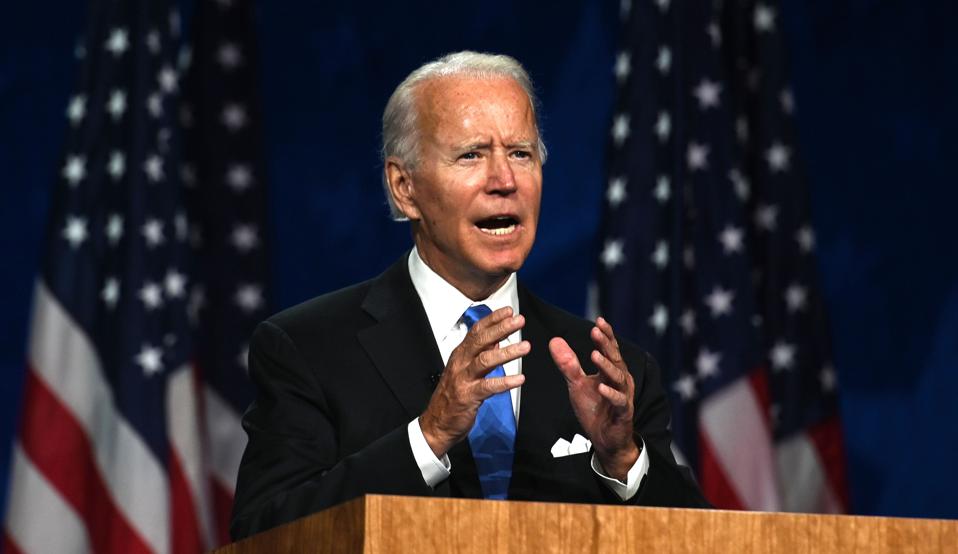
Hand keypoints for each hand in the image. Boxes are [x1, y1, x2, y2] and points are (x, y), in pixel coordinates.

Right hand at [420, 307, 528, 457]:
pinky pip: (488, 387)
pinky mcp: (468, 396)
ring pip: (485, 360)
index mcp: (460, 354)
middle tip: (519, 320)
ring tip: (525, 347)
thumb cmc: (453, 396)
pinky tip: (520, 379)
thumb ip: (480, 354)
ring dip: (507, 352)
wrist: (437, 423)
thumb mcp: (465, 370)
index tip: (509, 311)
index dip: (492, 319)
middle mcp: (460, 363)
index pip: (477, 331)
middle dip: (501, 328)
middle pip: (481, 340)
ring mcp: (463, 379)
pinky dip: (505, 382)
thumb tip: (496, 341)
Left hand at [549, 317, 638, 479]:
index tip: (598, 321)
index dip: (605, 335)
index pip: (609, 349)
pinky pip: (619, 401)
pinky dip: (611, 394)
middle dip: (606, 344)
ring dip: (607, 366)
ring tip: (595, 354)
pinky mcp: (623, 412)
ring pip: (618, 377)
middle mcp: (620, 380)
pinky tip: (601, 387)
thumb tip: (554, 340)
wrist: (606, 438)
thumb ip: (568, 364)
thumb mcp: (577, 384)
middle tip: (596, 330)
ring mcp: (623, 396)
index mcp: (610, 371)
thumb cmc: (595, 408)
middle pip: (615, 358)